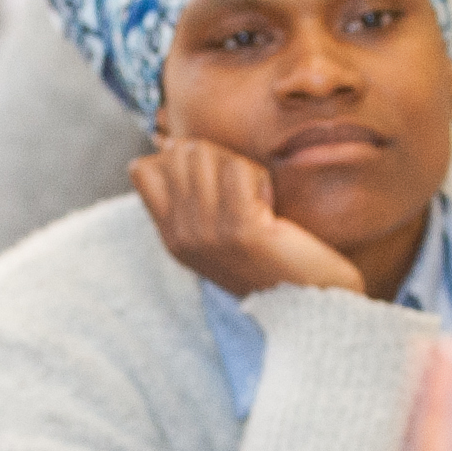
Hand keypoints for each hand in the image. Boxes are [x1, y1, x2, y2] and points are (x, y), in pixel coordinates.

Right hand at [129, 138, 362, 297]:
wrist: (308, 306)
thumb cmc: (274, 261)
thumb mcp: (219, 233)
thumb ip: (194, 199)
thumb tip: (174, 144)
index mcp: (172, 238)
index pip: (143, 170)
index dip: (179, 158)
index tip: (214, 182)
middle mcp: (182, 237)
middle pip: (180, 153)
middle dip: (216, 157)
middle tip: (243, 191)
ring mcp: (207, 234)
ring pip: (205, 153)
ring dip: (239, 166)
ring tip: (258, 202)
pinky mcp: (239, 230)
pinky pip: (238, 169)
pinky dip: (259, 178)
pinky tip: (270, 208)